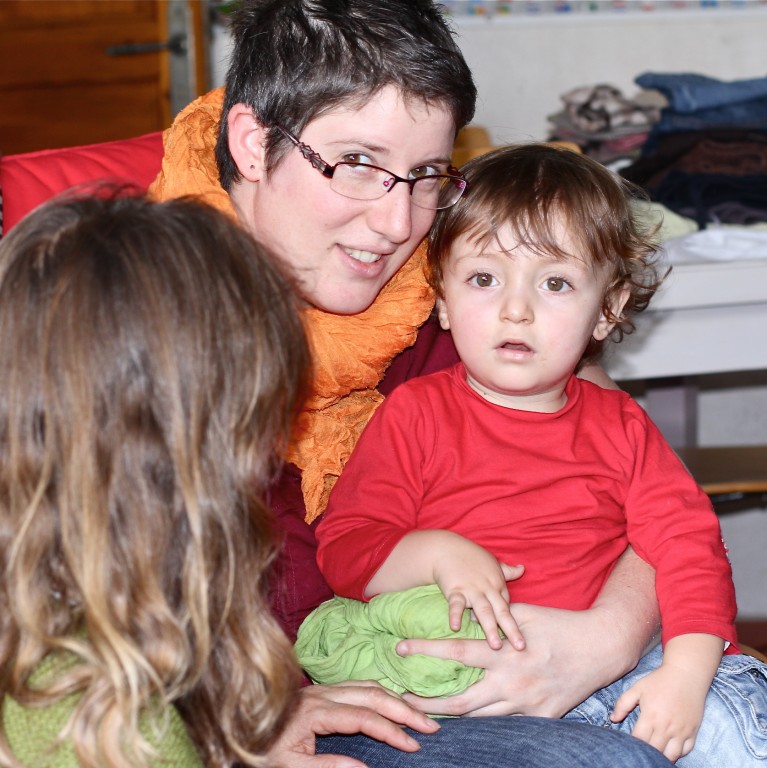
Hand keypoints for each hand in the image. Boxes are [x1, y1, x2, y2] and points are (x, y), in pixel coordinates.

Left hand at [266, 681, 439, 767]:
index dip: (391, 730)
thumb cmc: (262, 751)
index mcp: (314, 711)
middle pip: (371, 694)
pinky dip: (380, 693)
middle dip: (403, 709)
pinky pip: (358, 685)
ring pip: (366, 685)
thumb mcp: (290, 767)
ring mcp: (321, 689)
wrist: (237, 731)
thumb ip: (327, 766)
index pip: (364, 717)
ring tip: (418, 715)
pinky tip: (392, 703)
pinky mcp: (321, 691)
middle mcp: (321, 694)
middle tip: (429, 725)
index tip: (413, 745)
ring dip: (394, 699)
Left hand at [396, 601, 648, 717]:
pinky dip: (485, 726)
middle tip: (401, 699)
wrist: (601, 647)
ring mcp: (526, 704)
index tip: (399, 648)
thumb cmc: (558, 623)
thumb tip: (466, 614)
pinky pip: (507, 727)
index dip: (425, 650)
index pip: (455, 651)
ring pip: (479, 720)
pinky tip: (467, 727)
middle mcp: (510, 682)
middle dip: (427, 703)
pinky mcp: (540, 718)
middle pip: (459, 700)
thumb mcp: (522, 613)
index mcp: (503, 652)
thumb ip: (493, 618)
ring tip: (426, 716)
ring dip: (452, 719)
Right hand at [432, 535, 524, 650]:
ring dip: (489, 627)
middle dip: (510, 629)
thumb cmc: (470, 556)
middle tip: (520, 647)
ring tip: (495, 645)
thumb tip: (523, 569)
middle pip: (501, 611)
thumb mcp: (492, 562)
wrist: (446, 549)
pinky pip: (456, 604)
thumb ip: (507, 570)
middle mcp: (487, 589)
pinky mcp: (455, 590)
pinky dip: (455, 615)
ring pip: (483, 611)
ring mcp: (472, 590)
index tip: (520, 641)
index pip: (508, 607)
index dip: (513, 623)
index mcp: (497, 584)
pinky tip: (455, 627)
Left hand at [610, 663, 707, 761]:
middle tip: (640, 748)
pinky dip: (677, 753)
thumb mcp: (637, 688)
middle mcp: (666, 727)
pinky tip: (669, 748)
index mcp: (650, 716)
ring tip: (654, 751)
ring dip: (661, 756)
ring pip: (671, 756)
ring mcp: (681, 731)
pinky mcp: (692, 732)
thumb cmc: (659, 681)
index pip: (639, 740)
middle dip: (645, 751)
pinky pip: (685, 751)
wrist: (686, 675)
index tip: (628, 742)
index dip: (632, 744)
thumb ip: (623, 704)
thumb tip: (613, 719)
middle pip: (654, 750)